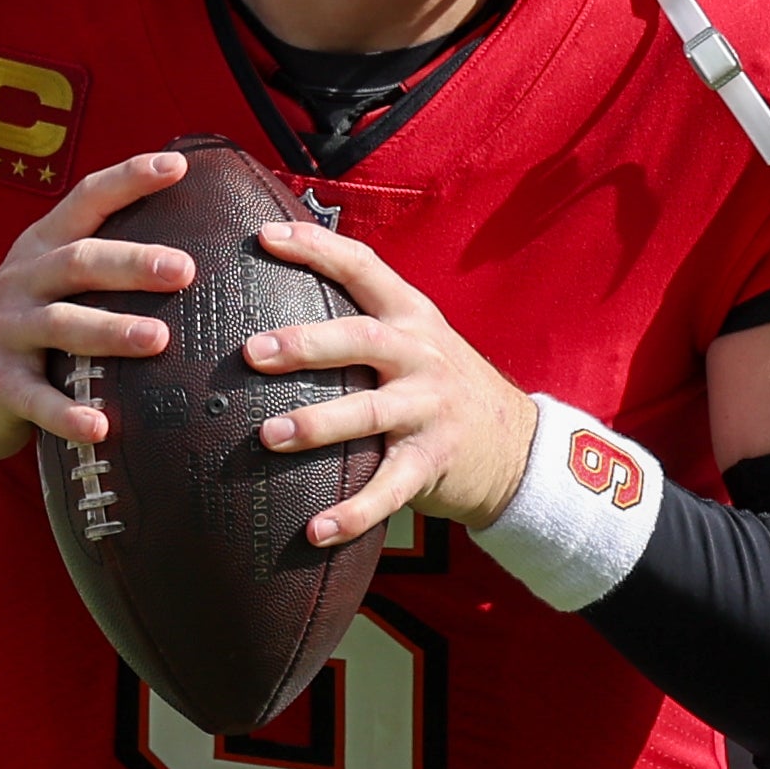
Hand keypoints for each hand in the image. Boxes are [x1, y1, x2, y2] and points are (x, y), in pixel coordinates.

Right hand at [0, 151, 194, 485]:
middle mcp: (22, 282)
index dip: (128, 180)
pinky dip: (67, 414)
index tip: (176, 166)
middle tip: (183, 269)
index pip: (85, 201)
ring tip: (157, 339)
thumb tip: (188, 249)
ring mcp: (5, 334)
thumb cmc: (19, 334)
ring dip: (110, 331)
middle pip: (79, 262)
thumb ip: (95, 267)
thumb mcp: (45, 288)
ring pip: (60, 325)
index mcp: (40, 251)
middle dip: (132, 262)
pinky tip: (100, 426)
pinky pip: (36, 400)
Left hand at [246, 219, 536, 544]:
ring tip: (267, 436)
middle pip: (361, 339)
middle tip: (251, 351)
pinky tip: (314, 532)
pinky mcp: (432, 464)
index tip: (263, 237)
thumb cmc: (441, 385)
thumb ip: (363, 319)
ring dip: (316, 426)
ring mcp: (428, 411)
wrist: (517, 446)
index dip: (316, 248)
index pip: (363, 268)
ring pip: (369, 414)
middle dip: (306, 344)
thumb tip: (273, 299)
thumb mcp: (417, 338)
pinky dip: (352, 513)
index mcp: (411, 317)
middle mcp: (421, 357)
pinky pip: (388, 491)